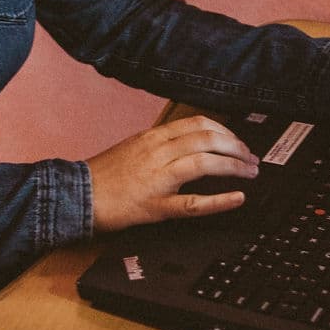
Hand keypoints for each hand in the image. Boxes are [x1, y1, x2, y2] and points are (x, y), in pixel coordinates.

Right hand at [88, 115, 259, 233]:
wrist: (78, 195)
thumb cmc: (104, 174)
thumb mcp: (134, 146)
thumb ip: (161, 142)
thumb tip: (190, 141)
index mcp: (153, 137)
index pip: (198, 123)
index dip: (225, 130)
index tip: (237, 141)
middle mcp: (158, 152)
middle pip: (207, 138)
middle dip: (237, 147)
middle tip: (251, 158)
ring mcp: (158, 178)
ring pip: (205, 162)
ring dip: (235, 166)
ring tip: (250, 173)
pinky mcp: (156, 206)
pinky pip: (194, 203)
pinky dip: (221, 200)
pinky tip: (238, 198)